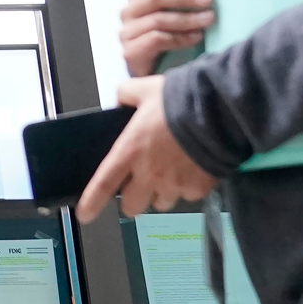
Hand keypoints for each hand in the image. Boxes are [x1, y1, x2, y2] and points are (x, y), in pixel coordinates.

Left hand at [75, 75, 216, 222]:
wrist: (217, 110)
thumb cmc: (177, 100)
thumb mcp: (144, 88)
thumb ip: (127, 94)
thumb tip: (122, 99)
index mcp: (130, 152)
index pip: (104, 184)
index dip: (91, 202)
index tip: (85, 215)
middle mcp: (149, 174)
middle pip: (132, 206)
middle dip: (134, 199)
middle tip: (140, 185)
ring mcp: (174, 184)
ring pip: (161, 203)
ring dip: (161, 193)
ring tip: (171, 173)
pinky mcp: (197, 189)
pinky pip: (188, 195)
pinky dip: (188, 187)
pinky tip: (193, 168)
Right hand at [121, 0, 215, 76]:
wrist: (158, 75)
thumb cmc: (170, 43)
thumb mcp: (176, 16)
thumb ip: (183, 0)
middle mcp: (129, 13)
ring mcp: (127, 34)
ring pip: (157, 19)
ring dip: (187, 18)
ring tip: (208, 19)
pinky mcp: (130, 53)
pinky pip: (156, 39)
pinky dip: (180, 37)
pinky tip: (197, 37)